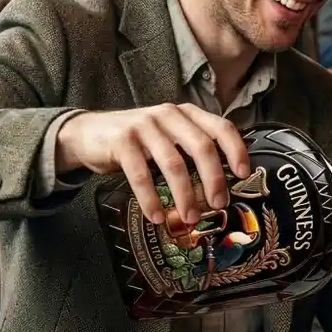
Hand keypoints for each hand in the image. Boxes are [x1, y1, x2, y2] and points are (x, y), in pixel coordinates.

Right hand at [55, 103, 250, 224]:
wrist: (88, 133)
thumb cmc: (138, 141)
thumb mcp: (170, 137)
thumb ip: (193, 149)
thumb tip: (224, 183)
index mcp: (186, 114)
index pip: (221, 127)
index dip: (236, 150)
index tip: (243, 174)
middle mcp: (169, 115)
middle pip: (201, 146)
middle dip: (214, 178)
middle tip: (218, 203)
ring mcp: (144, 126)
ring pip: (173, 163)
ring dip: (185, 195)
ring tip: (190, 217)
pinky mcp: (122, 141)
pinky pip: (140, 175)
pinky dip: (151, 199)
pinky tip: (157, 215)